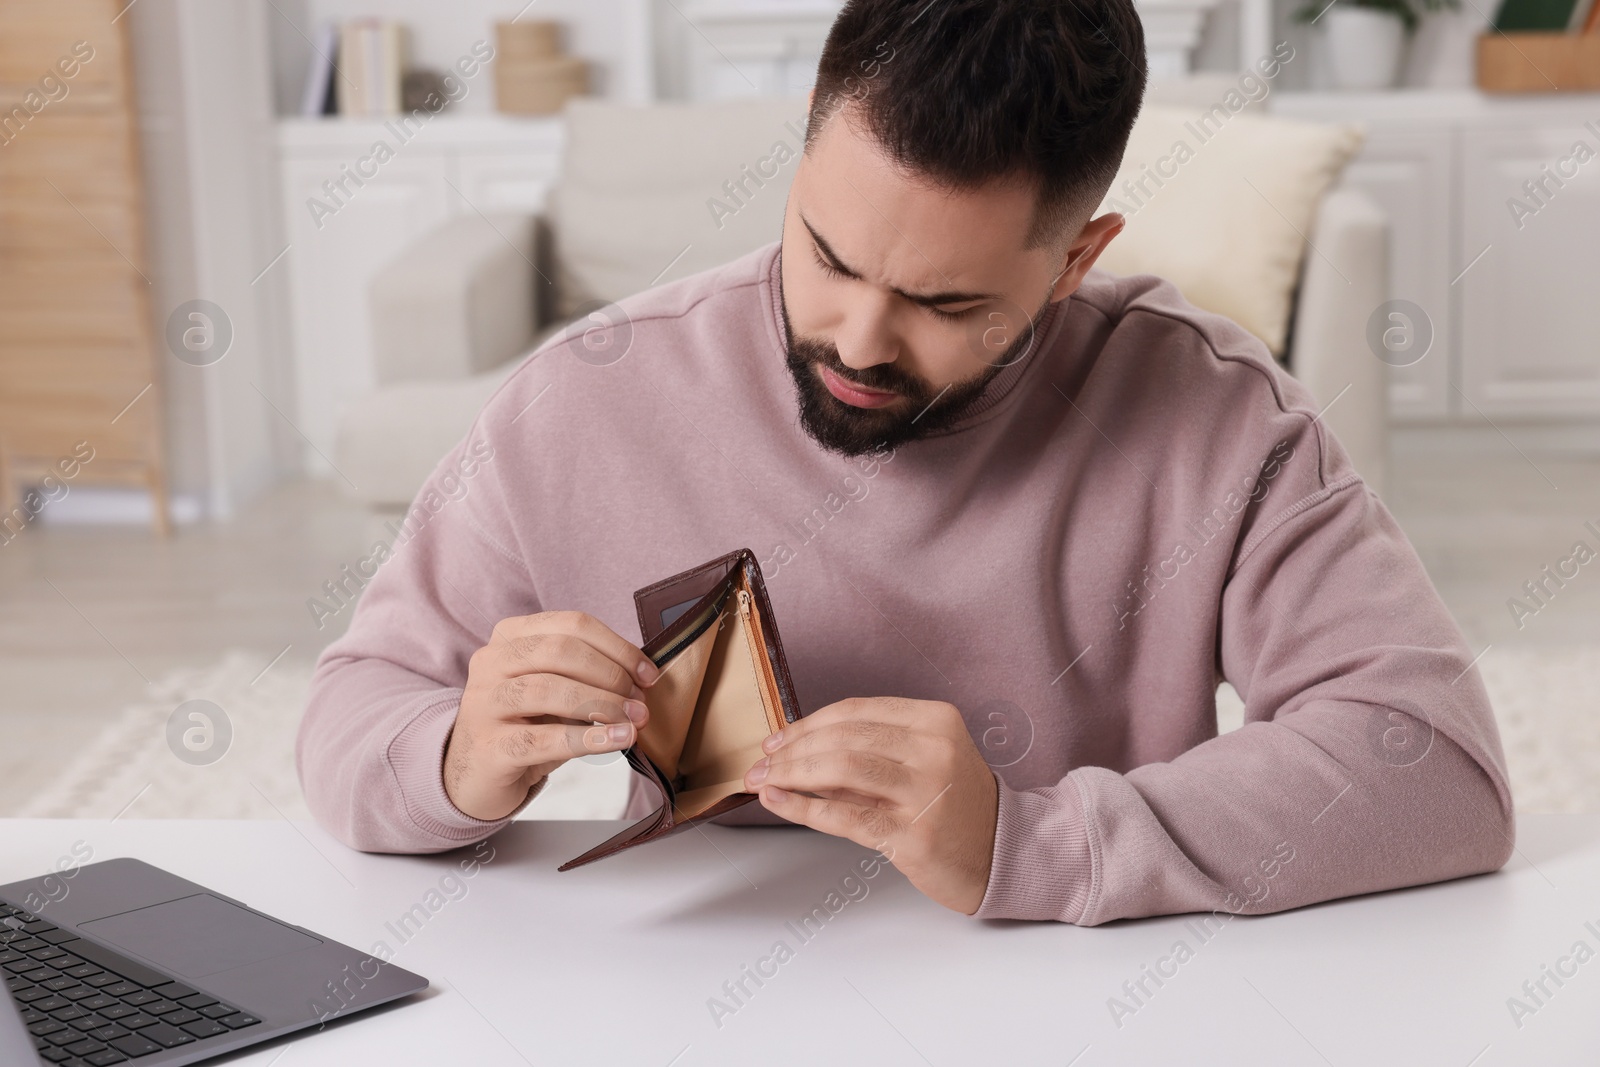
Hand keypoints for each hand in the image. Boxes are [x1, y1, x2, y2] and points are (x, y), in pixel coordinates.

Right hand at [444, 611, 658, 820]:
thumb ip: (588, 676)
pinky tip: (615, 740)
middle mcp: (491, 662)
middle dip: (611, 674)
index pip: (572, 625)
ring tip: (634, 722)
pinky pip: (542, 738)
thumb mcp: (555, 690)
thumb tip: (643, 678)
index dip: (618, 647)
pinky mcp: (488, 746)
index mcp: (510, 636)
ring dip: (602, 704)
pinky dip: (586, 738)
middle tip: (640, 702)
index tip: (648, 674)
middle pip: (560, 651)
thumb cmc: (525, 726)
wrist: (475, 776)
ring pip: (548, 690)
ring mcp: (484, 703)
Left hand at [743, 697, 998, 913]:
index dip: (807, 724)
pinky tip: (779, 801)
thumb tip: (795, 750)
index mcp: (935, 719)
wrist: (1005, 852)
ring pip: (841, 770)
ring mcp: (926, 792)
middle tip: (761, 763)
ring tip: (763, 781)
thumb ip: (868, 752)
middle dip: (791, 750)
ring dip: (791, 774)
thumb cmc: (957, 804)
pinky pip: (845, 816)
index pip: (855, 712)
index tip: (778, 739)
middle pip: (843, 738)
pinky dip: (803, 807)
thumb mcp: (924, 760)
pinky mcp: (914, 834)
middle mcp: (933, 750)